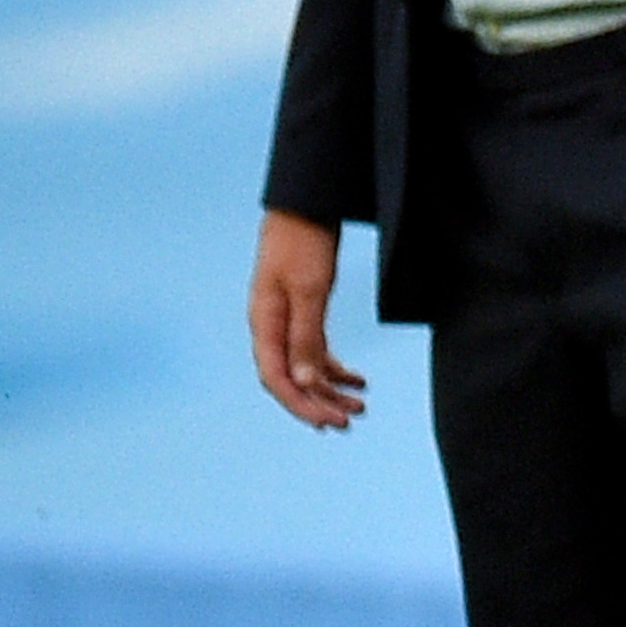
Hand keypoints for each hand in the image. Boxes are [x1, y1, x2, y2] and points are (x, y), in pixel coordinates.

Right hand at [251, 209, 365, 427]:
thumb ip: (305, 336)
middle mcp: (271, 326)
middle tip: (350, 420)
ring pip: (305, 367)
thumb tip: (303, 383)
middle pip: (292, 379)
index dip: (302, 405)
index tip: (330, 422)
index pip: (277, 379)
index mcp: (264, 323)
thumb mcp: (309, 290)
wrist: (308, 204)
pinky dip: (335, 367)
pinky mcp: (303, 310)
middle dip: (319, 402)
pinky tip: (357, 380)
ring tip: (360, 406)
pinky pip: (315, 350)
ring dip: (330, 389)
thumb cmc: (303, 242)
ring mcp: (287, 319)